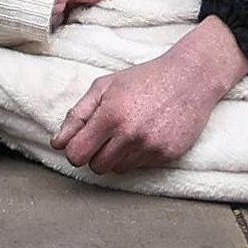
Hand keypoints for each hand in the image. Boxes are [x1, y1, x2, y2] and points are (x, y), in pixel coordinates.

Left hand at [50, 15, 247, 173]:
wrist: (190, 77)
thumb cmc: (143, 79)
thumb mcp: (105, 87)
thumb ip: (77, 115)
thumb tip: (57, 143)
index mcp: (110, 116)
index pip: (77, 154)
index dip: (75, 150)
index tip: (82, 142)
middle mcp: (130, 134)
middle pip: (96, 167)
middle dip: (96, 154)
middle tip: (107, 136)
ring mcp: (151, 147)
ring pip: (118, 170)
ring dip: (117, 156)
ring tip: (129, 133)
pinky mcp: (168, 155)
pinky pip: (141, 167)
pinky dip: (138, 156)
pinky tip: (147, 135)